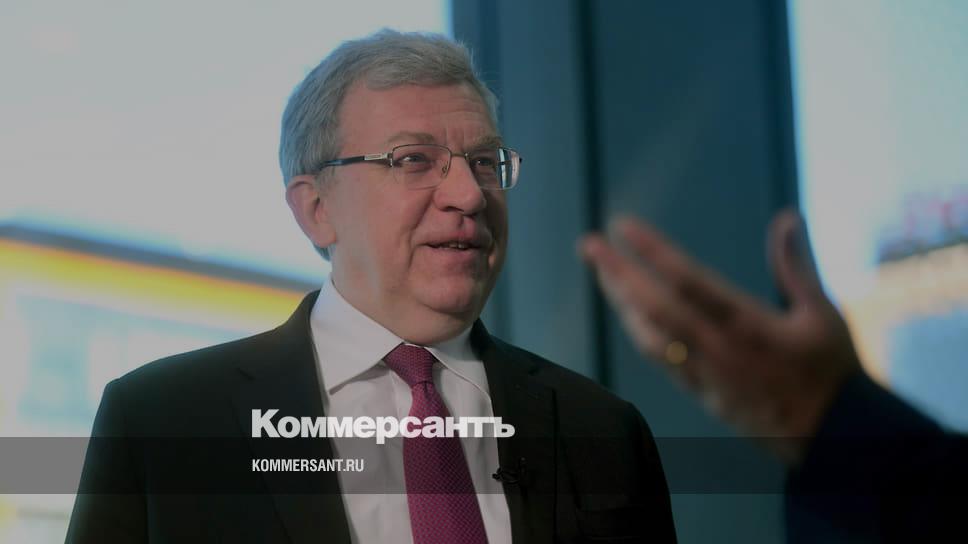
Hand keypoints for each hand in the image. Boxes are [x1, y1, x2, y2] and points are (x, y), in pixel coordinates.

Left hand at [578, 209, 861, 464]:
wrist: (835, 440)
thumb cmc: (832, 372)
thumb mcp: (824, 314)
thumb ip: (797, 265)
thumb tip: (788, 217)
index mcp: (748, 326)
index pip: (688, 281)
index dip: (653, 252)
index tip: (623, 226)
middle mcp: (719, 350)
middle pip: (655, 306)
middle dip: (619, 273)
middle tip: (588, 244)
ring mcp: (706, 376)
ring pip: (650, 336)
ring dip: (621, 301)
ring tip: (602, 271)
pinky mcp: (703, 395)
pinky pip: (661, 360)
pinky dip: (639, 331)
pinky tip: (628, 312)